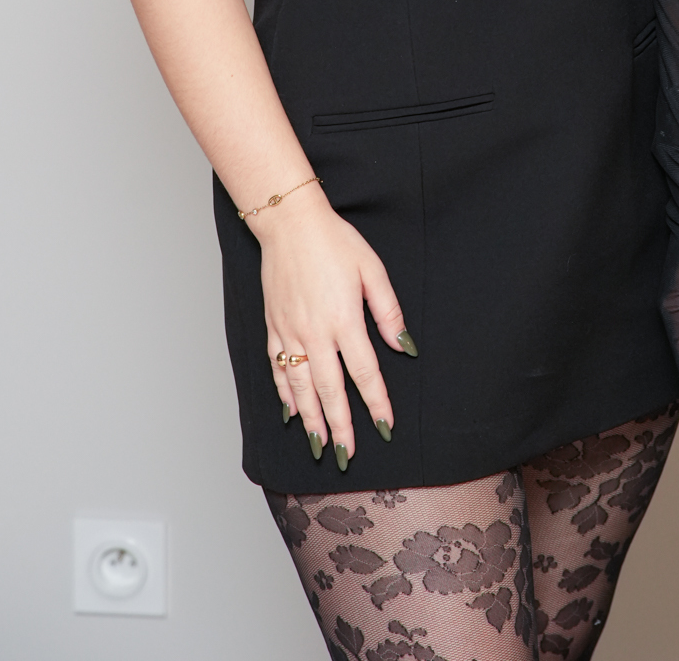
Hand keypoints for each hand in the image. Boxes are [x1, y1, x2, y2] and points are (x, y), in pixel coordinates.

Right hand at [252, 186, 413, 467]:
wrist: (289, 223)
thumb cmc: (334, 242)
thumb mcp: (372, 269)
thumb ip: (388, 311)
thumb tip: (404, 347)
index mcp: (344, 320)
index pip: (364, 372)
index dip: (376, 402)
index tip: (385, 426)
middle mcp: (315, 333)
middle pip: (330, 390)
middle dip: (341, 426)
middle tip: (348, 455)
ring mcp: (290, 332)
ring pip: (300, 387)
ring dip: (311, 419)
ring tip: (320, 445)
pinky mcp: (274, 327)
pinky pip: (278, 369)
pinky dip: (284, 394)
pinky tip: (291, 411)